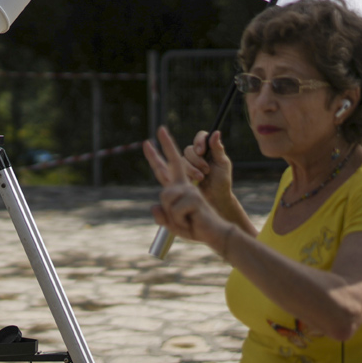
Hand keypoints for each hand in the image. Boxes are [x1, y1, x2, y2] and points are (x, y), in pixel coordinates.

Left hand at [143, 126, 231, 252]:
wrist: (214, 234)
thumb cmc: (194, 227)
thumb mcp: (172, 224)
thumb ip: (161, 216)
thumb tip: (154, 206)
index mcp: (177, 188)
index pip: (164, 170)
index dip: (155, 157)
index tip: (147, 142)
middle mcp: (184, 185)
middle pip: (174, 162)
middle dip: (167, 145)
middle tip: (160, 128)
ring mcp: (190, 189)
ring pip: (166, 197)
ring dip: (172, 215)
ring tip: (186, 219)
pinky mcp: (194, 197)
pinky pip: (175, 208)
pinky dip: (179, 220)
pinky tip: (192, 220)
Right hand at [182, 129, 234, 207]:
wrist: (215, 199)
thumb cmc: (221, 181)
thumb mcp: (222, 164)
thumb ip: (218, 149)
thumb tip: (216, 132)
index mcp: (208, 149)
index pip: (201, 136)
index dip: (199, 142)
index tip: (201, 151)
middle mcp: (197, 154)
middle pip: (189, 149)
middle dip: (197, 160)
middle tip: (206, 170)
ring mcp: (188, 164)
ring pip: (182, 160)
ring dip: (192, 169)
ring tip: (201, 178)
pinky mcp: (181, 173)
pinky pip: (177, 170)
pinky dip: (186, 175)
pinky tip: (193, 182)